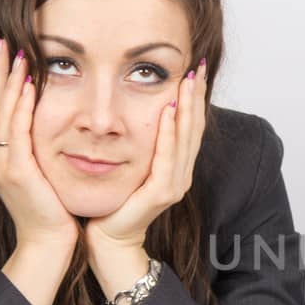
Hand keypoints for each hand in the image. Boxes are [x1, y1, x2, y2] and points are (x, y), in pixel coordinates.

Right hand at [0, 39, 76, 248]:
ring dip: (8, 79)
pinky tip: (28, 82)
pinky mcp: (16, 171)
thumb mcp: (38, 172)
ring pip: (0, 112)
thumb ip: (34, 148)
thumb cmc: (50, 210)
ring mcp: (0, 164)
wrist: (48, 244)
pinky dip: (20, 103)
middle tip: (1, 40)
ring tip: (15, 51)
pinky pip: (15, 130)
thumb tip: (41, 123)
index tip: (0, 52)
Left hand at [85, 60, 207, 257]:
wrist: (108, 237)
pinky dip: (168, 133)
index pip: (189, 125)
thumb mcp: (132, 164)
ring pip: (185, 138)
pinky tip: (167, 112)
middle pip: (193, 127)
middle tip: (196, 67)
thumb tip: (140, 109)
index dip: (194, 97)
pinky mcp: (162, 193)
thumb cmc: (115, 201)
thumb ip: (141, 141)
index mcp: (176, 166)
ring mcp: (175, 184)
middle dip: (196, 95)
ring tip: (187, 81)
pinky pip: (167, 157)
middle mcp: (181, 173)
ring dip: (187, 107)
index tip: (193, 69)